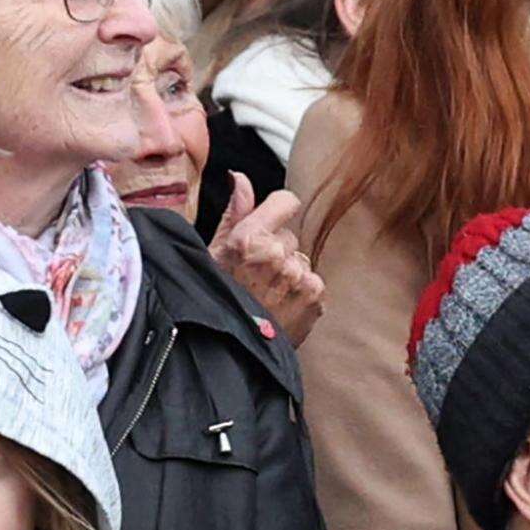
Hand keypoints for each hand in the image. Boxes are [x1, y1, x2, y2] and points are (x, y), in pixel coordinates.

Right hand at [210, 178, 324, 347]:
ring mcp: (299, 276)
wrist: (228, 352)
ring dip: (289, 273)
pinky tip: (280, 307)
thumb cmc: (215, 298)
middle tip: (255, 277)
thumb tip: (240, 177)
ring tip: (266, 295)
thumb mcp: (214, 254)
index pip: (287, 201)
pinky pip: (313, 281)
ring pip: (301, 260)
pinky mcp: (315, 296)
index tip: (269, 226)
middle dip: (277, 250)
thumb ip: (234, 212)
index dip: (278, 212)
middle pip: (290, 236)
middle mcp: (277, 254)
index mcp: (248, 239)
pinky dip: (301, 292)